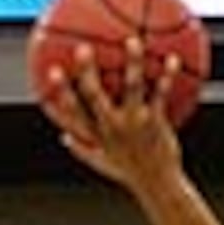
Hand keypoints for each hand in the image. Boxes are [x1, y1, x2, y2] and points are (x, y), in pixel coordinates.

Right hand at [46, 50, 187, 198]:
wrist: (157, 184)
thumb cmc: (129, 172)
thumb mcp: (100, 163)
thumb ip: (81, 149)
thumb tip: (63, 137)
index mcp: (95, 136)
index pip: (71, 112)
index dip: (60, 92)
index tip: (52, 70)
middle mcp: (111, 127)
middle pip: (94, 95)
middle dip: (86, 71)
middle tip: (83, 48)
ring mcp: (134, 123)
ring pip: (131, 87)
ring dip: (132, 62)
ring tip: (132, 40)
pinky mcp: (155, 122)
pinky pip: (161, 93)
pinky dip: (167, 75)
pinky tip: (172, 58)